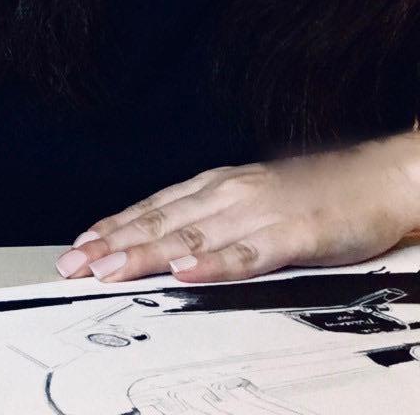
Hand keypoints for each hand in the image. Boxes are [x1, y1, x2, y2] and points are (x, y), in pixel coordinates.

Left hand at [56, 132, 419, 283]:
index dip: (113, 228)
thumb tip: (165, 244)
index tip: (79, 245)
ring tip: (110, 270)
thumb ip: (211, 218)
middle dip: (113, 244)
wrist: (376, 177)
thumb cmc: (313, 191)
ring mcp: (260, 212)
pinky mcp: (293, 234)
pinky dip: (214, 264)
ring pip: (192, 236)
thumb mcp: (251, 198)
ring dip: (147, 255)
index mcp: (218, 185)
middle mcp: (230, 193)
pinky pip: (248, 254)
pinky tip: (187, 274)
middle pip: (161, 222)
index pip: (153, 208)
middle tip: (76, 264)